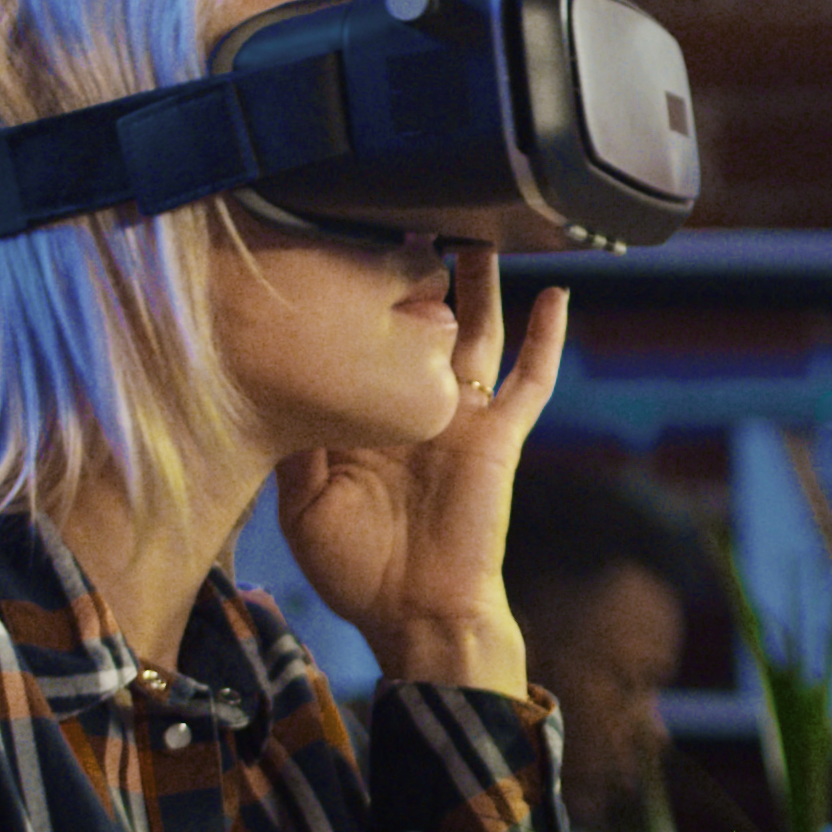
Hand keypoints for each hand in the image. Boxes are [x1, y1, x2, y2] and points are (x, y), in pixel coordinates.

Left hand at [277, 251, 567, 690]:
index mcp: (372, 415)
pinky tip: (556, 295)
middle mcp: (418, 405)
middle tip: (410, 215)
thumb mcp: (304, 504)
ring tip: (478, 231)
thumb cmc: (359, 570)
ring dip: (482, 285)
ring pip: (478, 333)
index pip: (367, 340)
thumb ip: (296, 445)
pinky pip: (531, 382)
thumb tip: (275, 384)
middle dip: (421, 272)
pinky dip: (548, 339)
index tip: (340, 241)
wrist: (416, 616)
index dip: (360, 296)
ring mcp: (462, 417)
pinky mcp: (498, 437)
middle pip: (425, 321)